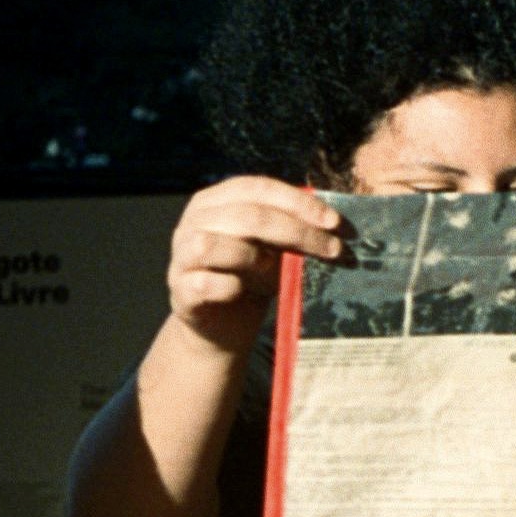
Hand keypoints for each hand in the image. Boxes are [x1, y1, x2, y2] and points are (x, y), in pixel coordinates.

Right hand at [166, 176, 344, 354]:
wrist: (222, 328)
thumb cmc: (252, 280)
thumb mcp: (274, 249)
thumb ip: (290, 231)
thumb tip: (332, 225)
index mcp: (217, 200)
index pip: (258, 188)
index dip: (298, 202)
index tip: (334, 222)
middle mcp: (194, 221)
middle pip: (246, 216)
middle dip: (296, 231)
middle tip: (332, 249)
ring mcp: (182, 255)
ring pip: (212, 244)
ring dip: (253, 257)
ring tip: (273, 273)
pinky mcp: (181, 289)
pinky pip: (206, 283)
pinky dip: (230, 288)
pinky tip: (242, 293)